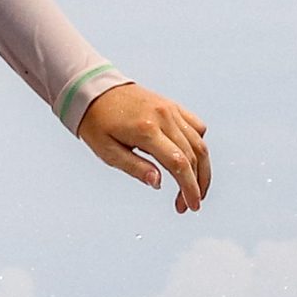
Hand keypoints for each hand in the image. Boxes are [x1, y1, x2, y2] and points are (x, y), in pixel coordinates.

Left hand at [78, 81, 210, 212]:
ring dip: (202, 169)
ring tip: (195, 188)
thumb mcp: (108, 151)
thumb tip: (157, 183)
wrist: (94, 91)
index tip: (191, 205)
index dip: (189, 188)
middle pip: (193, 155)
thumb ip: (135, 167)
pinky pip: (196, 127)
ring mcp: (170, 110)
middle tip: (188, 204)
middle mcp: (164, 117)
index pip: (178, 163)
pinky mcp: (173, 106)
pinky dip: (199, 146)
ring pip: (199, 143)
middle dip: (195, 184)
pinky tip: (192, 160)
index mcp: (146, 129)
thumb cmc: (97, 122)